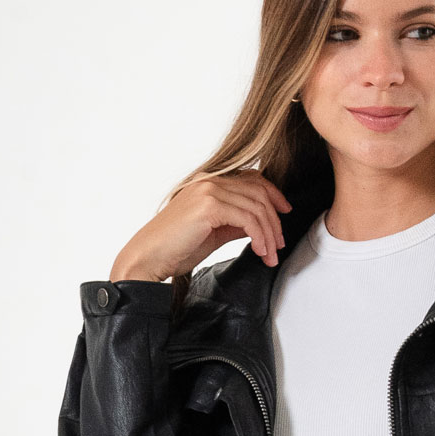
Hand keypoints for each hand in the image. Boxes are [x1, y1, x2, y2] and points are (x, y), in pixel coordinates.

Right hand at [109, 169, 293, 282]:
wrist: (149, 257)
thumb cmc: (176, 247)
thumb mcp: (214, 232)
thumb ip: (236, 223)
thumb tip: (258, 226)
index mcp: (209, 182)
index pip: (252, 179)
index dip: (274, 194)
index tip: (285, 213)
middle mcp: (210, 180)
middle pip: (259, 193)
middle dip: (275, 221)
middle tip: (279, 245)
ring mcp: (208, 190)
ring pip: (256, 207)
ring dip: (269, 234)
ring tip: (270, 255)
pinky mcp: (209, 205)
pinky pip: (248, 219)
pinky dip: (259, 237)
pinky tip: (260, 251)